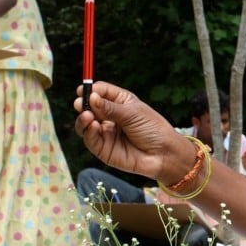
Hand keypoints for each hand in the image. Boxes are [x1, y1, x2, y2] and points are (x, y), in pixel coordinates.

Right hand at [74, 81, 193, 185]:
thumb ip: (110, 108)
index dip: (91, 90)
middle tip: (81, 103)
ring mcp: (105, 132)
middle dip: (83, 104)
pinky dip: (88, 131)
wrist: (163, 154)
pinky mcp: (103, 148)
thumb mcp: (133, 114)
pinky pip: (89, 139)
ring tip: (88, 116)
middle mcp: (110, 116)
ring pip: (85, 123)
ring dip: (83, 118)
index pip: (100, 91)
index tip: (83, 90)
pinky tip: (94, 126)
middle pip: (89, 106)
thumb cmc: (153, 130)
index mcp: (120, 102)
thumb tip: (91, 97)